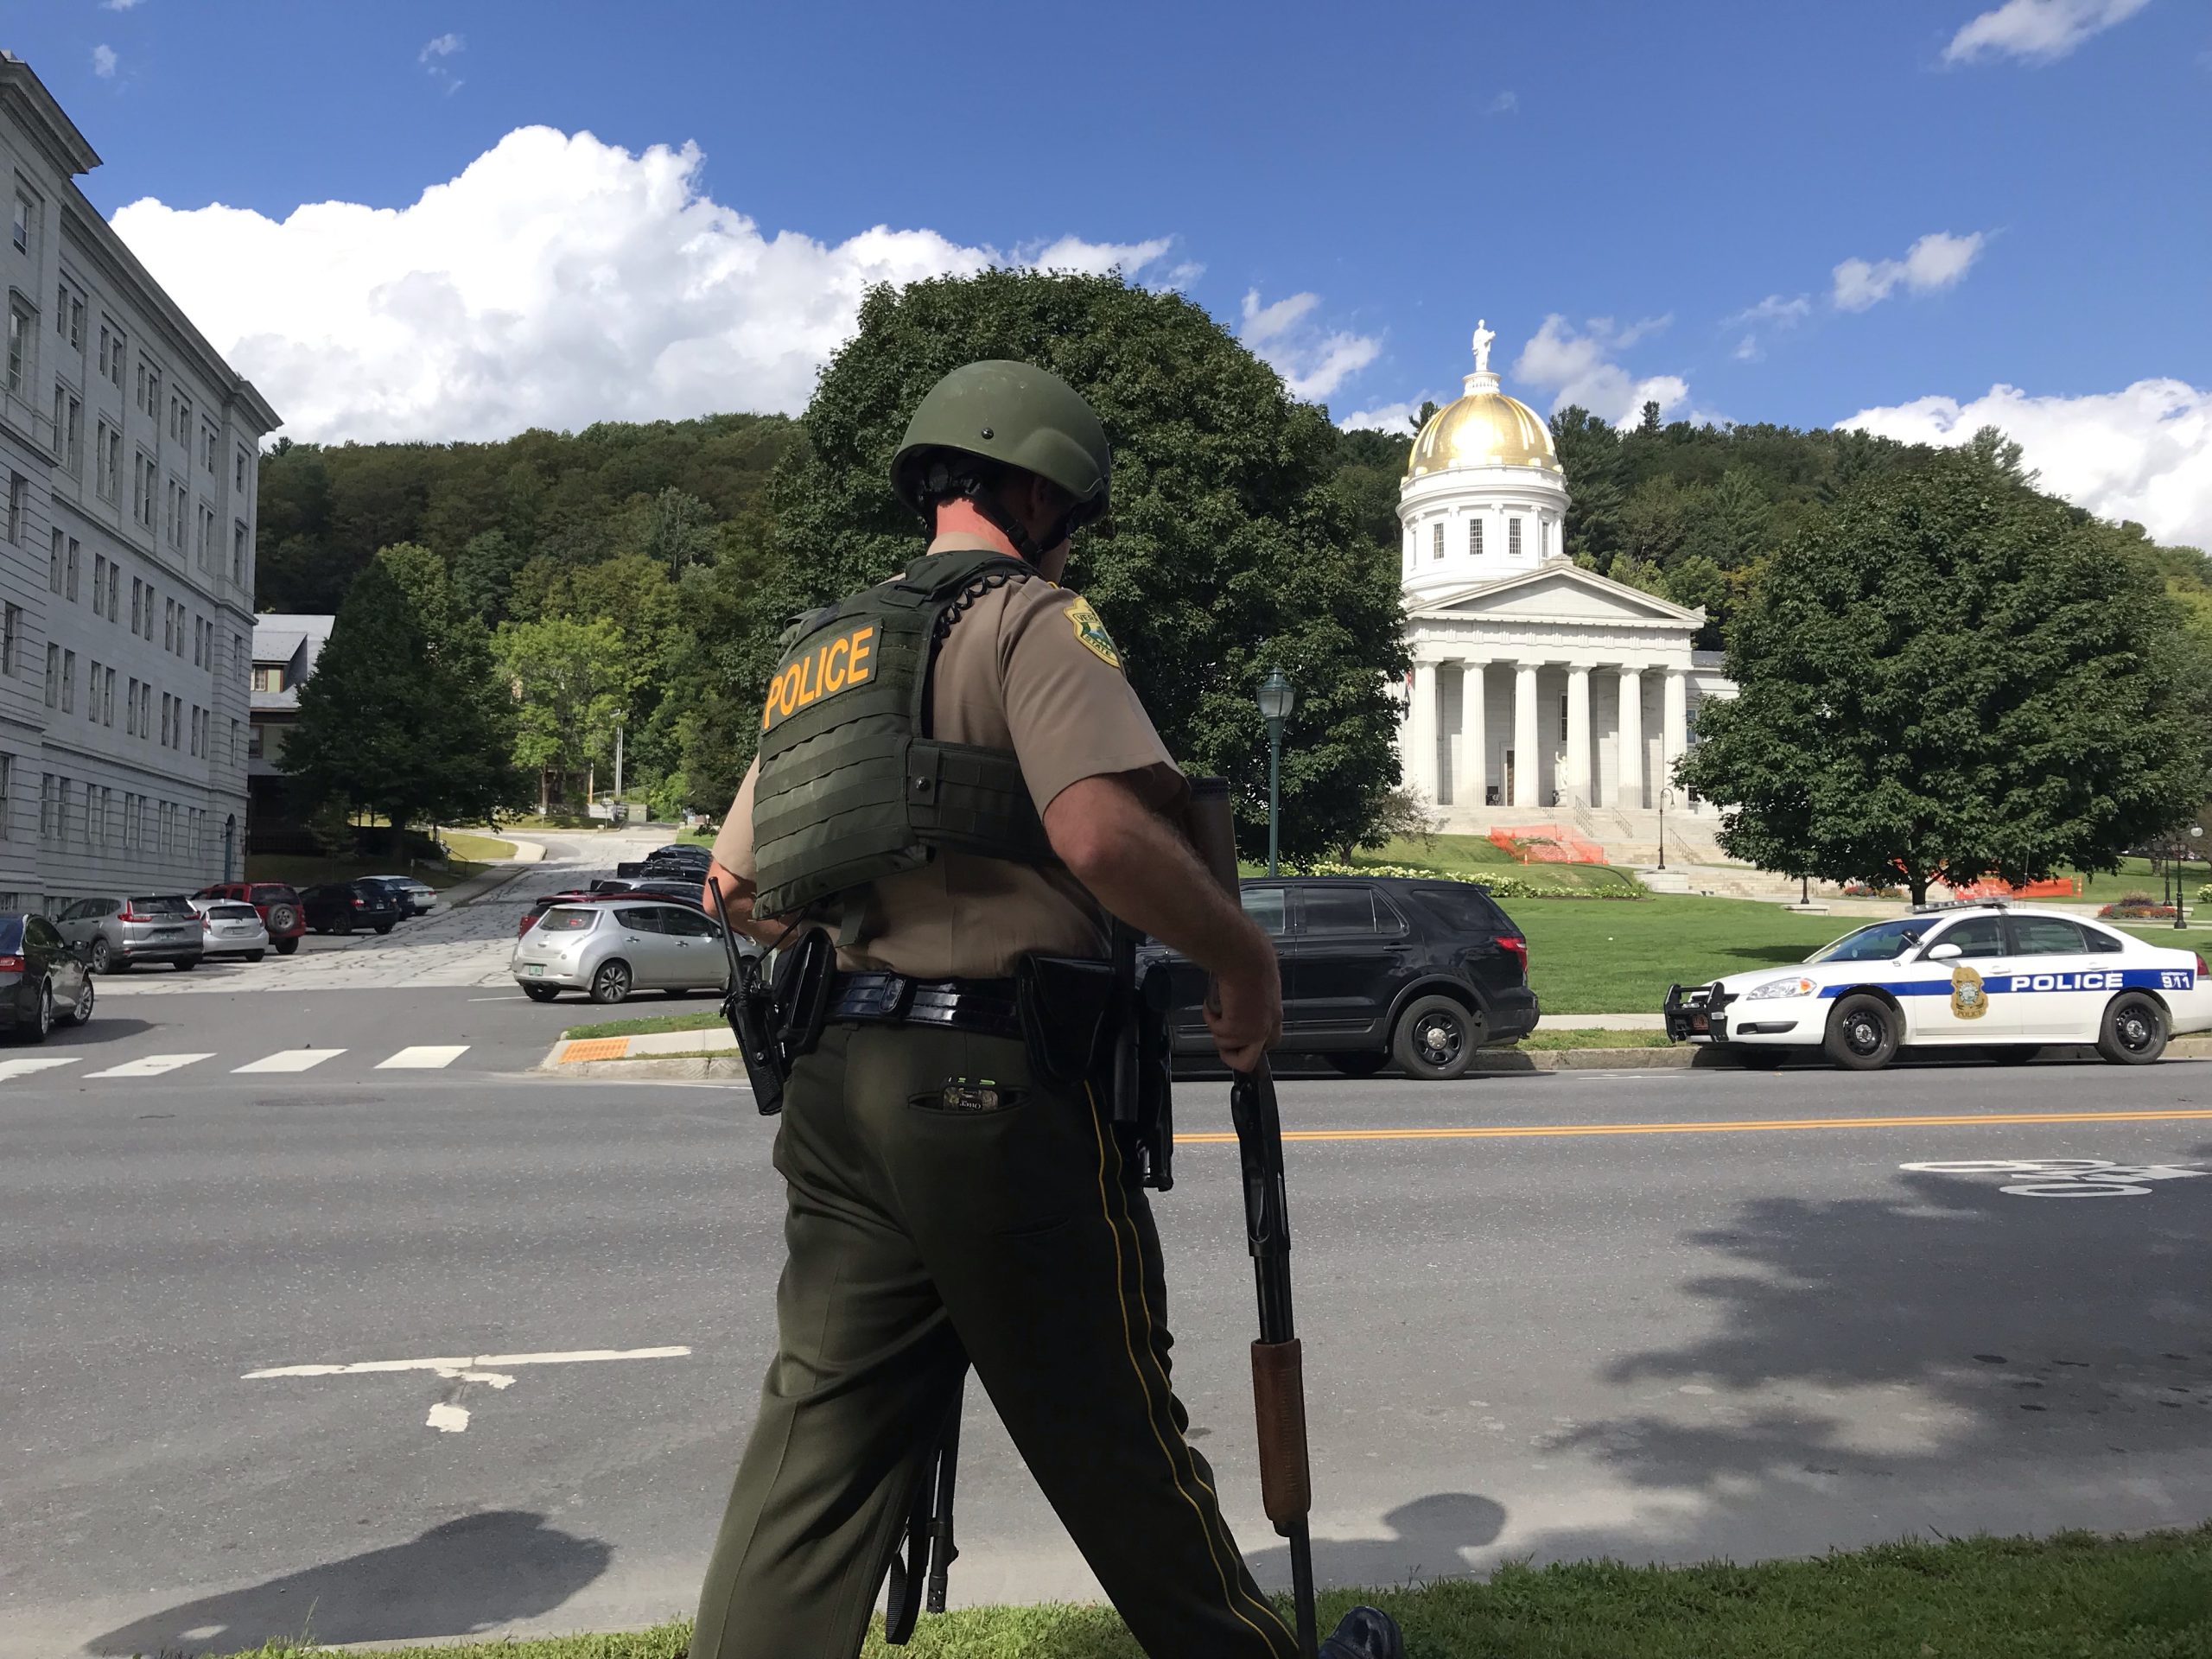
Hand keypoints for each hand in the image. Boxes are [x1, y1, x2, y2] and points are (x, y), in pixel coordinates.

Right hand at [1204, 926, 1282, 1072]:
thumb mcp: (1258, 987)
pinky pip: (1216, 1033)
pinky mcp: (1236, 1029)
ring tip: (1218, 1006)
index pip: (1268, 1043)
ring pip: (1226, 1045)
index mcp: (1274, 1016)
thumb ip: (1252, 1004)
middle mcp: (1267, 1028)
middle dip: (1231, 1054)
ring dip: (1216, 1027)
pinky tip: (1213, 1003)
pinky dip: (1210, 1017)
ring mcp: (1253, 1032)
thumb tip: (1238, 1006)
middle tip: (1221, 1035)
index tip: (1238, 1039)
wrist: (1245, 956)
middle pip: (1249, 1061)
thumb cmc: (1251, 961)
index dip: (1250, 1044)